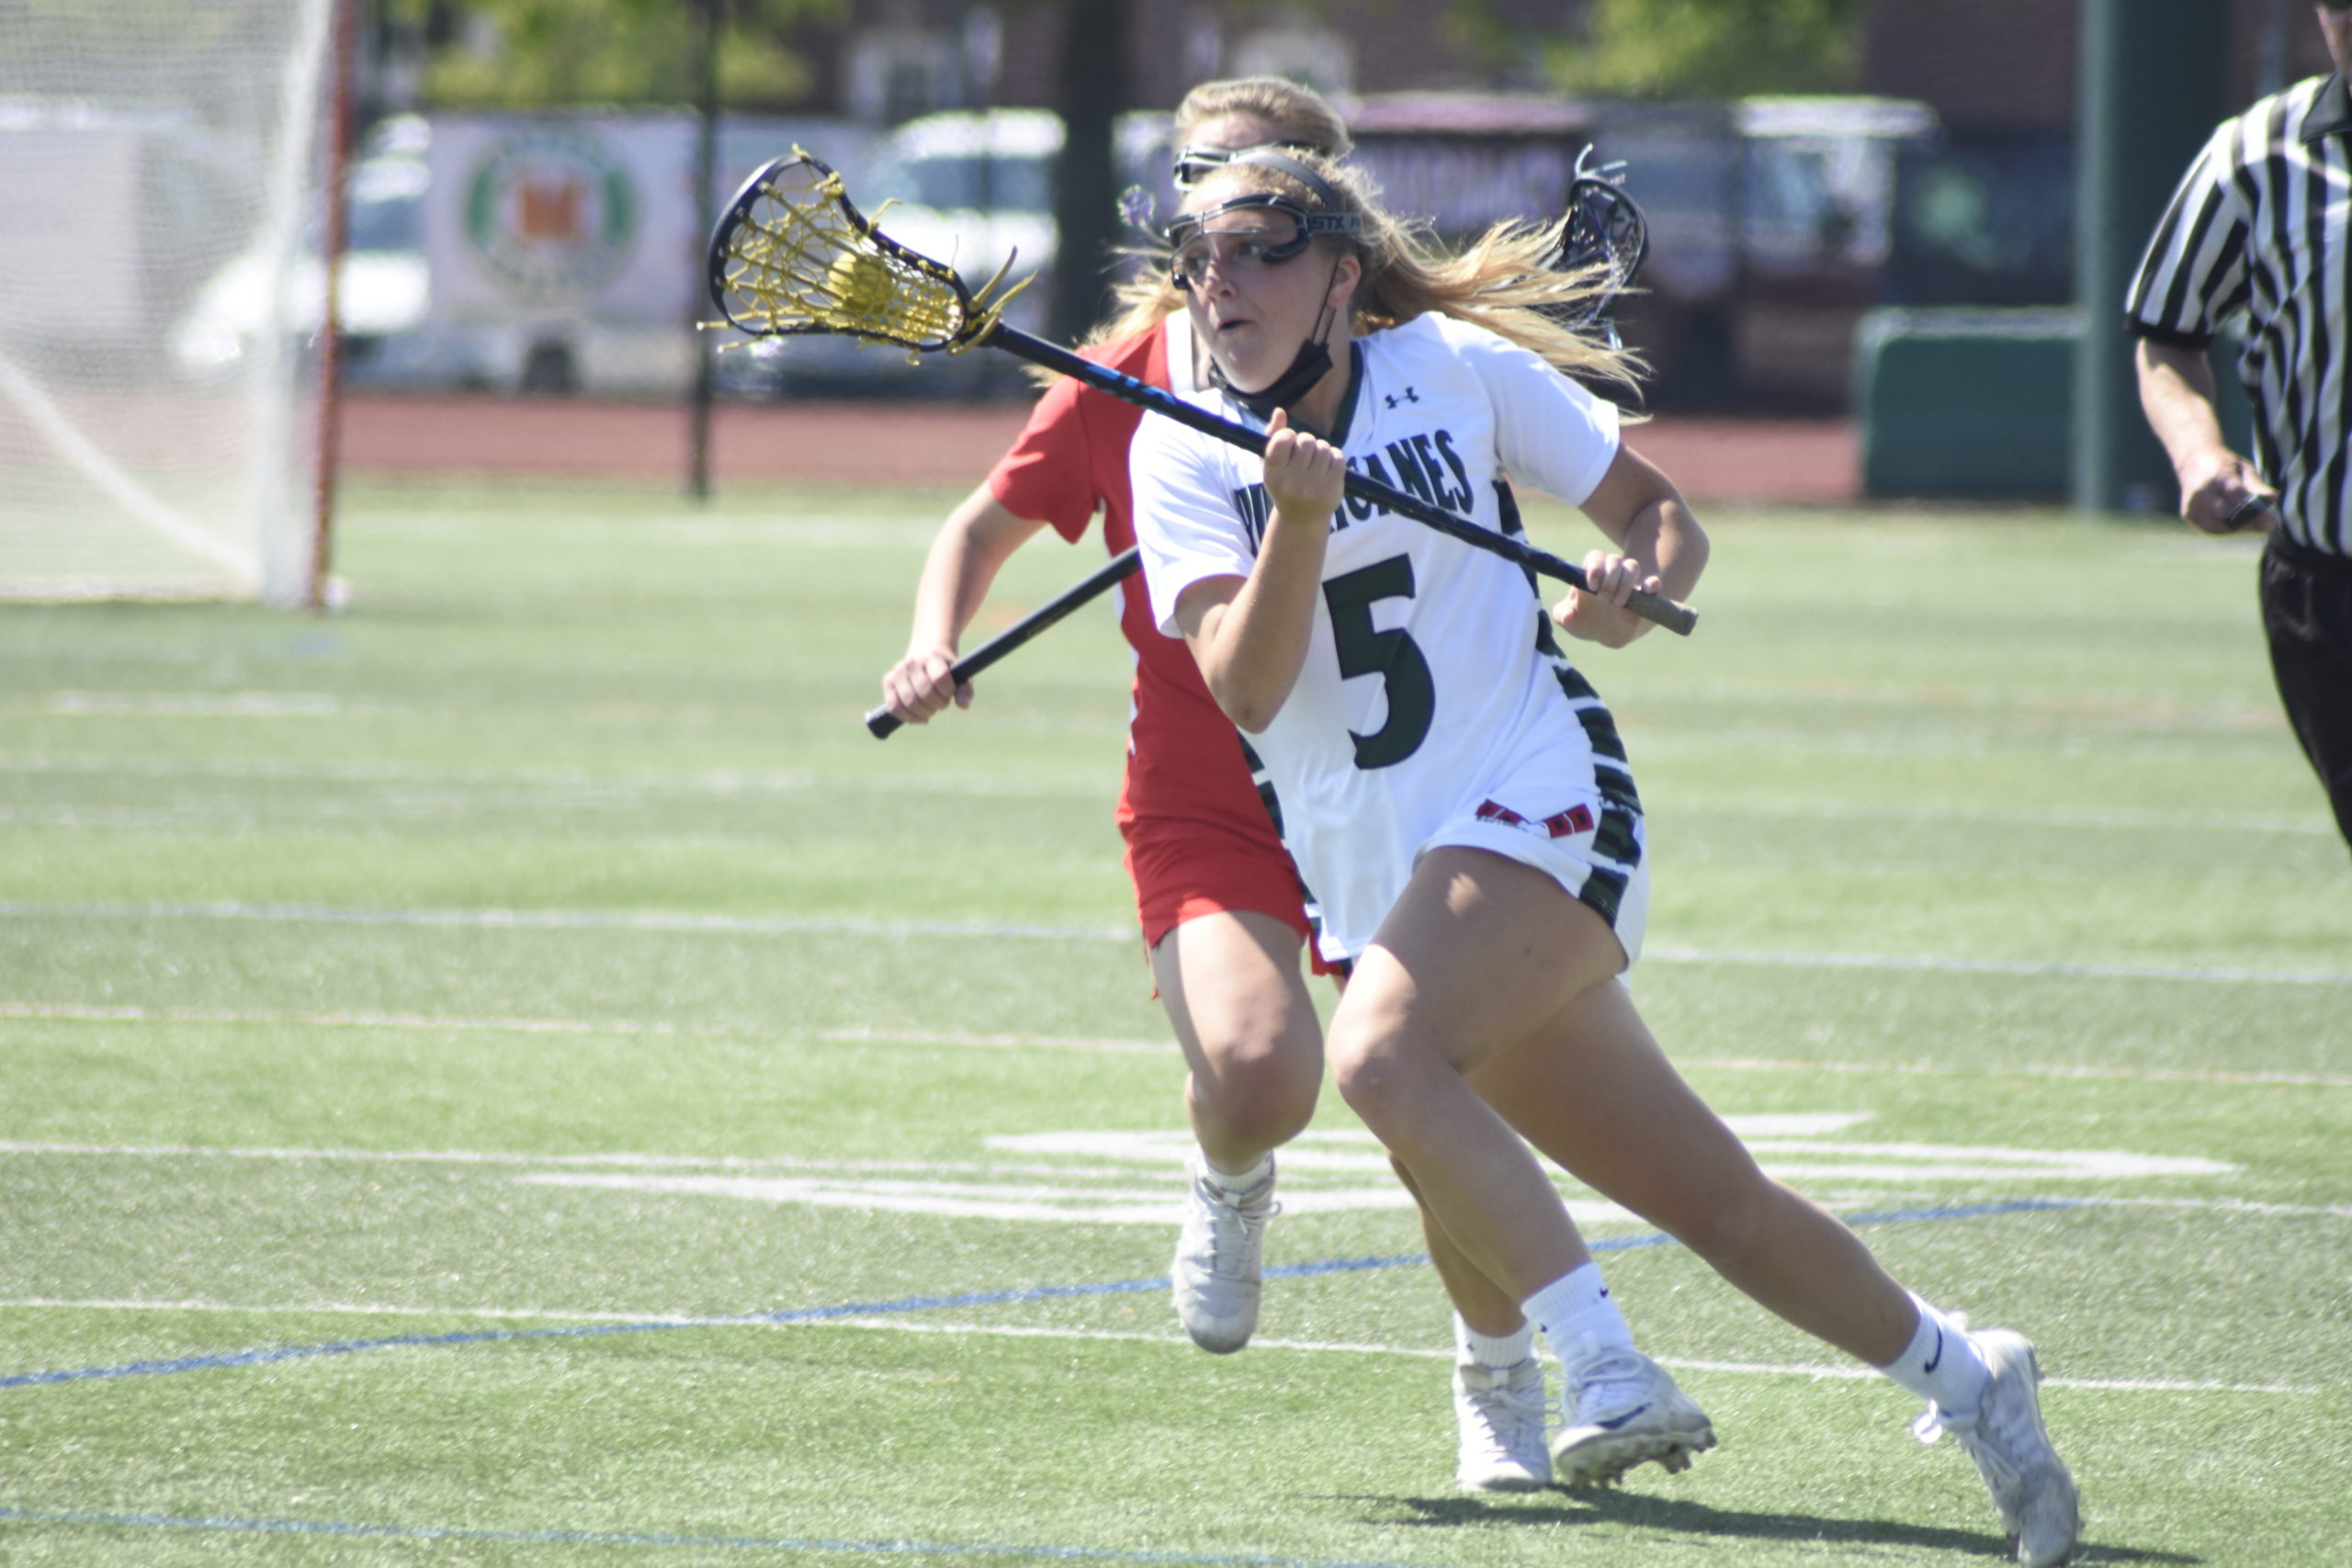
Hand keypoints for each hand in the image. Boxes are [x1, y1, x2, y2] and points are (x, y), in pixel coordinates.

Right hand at [880, 646, 969, 724]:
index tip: (950, 692)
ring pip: (909, 703)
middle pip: (924, 694)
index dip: (947, 692)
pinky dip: (907, 717)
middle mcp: (912, 662)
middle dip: (937, 705)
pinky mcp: (888, 681)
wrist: (926, 653)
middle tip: (941, 703)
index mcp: (932, 657)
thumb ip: (965, 690)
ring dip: (923, 713)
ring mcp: (898, 671)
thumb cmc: (947, 669)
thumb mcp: (961, 676)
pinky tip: (919, 717)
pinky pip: (894, 707)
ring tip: (930, 709)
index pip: (940, 678)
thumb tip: (964, 705)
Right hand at [1261, 408, 1346, 529]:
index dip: (1288, 435)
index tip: (1289, 442)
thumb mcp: (1272, 465)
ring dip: (1321, 449)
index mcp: (1273, 474)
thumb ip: (1273, 436)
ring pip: (1323, 448)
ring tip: (1315, 462)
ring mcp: (1313, 487)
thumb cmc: (1284, 484)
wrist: (1302, 518)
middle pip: (1306, 441)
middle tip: (1304, 454)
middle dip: (1306, 442)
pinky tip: (1327, 467)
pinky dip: (1334, 457)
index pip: (1282, 440)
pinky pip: (1338, 457)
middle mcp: (1291, 483)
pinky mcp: (1332, 489)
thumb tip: (1280, 411)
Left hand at [1550, 549, 1662, 647]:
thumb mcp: (1569, 620)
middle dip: (1609, 579)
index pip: (1595, 557)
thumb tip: (1567, 615)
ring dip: (1626, 582)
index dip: (1594, 567)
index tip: (1591, 585)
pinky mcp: (1646, 595)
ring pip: (1632, 566)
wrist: (1606, 634)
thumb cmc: (1584, 620)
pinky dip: (1652, 584)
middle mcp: (1613, 572)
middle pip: (1614, 560)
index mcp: (1593, 573)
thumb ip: (1562, 615)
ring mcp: (1631, 582)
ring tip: (1618, 603)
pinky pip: (1654, 583)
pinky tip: (1646, 591)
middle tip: (1603, 600)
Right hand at [2177, 448, 2274, 534]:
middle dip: (2248, 522)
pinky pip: (2212, 529)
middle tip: (2265, 524)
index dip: (2254, 510)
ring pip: (2220, 526)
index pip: (2236, 495)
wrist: (2193, 462)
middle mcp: (2201, 492)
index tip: (2270, 521)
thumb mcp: (2243, 469)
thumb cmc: (2225, 467)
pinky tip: (2235, 521)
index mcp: (2217, 476)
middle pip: (2226, 514)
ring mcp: (2192, 505)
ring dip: (2239, 527)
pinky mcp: (2188, 515)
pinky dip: (2227, 528)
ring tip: (2250, 521)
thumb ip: (2256, 486)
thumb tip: (2272, 498)